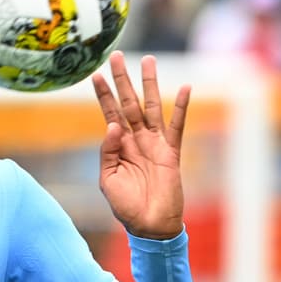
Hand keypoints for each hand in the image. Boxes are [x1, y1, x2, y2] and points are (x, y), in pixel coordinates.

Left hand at [91, 52, 189, 240]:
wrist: (150, 226)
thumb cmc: (126, 206)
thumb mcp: (108, 179)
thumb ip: (108, 152)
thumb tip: (113, 126)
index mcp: (118, 146)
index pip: (109, 113)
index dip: (103, 94)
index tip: (95, 73)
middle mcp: (136, 139)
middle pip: (128, 102)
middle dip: (123, 79)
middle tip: (116, 55)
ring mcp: (155, 143)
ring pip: (151, 107)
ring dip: (150, 84)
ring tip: (149, 60)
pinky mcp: (171, 152)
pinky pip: (177, 126)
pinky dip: (182, 107)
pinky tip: (185, 88)